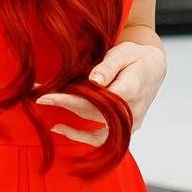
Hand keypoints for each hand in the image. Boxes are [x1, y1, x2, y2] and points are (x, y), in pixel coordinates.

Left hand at [32, 40, 166, 145]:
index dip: (68, 99)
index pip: (94, 99)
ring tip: (49, 119)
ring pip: (95, 129)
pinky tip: (62, 129)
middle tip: (38, 97)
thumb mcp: (124, 52)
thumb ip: (108, 66)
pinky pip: (102, 138)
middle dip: (62, 106)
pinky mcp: (125, 128)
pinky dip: (82, 137)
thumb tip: (94, 80)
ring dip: (70, 126)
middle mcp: (130, 112)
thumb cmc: (136, 57)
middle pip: (91, 113)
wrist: (154, 69)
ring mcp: (129, 123)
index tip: (45, 96)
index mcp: (131, 90)